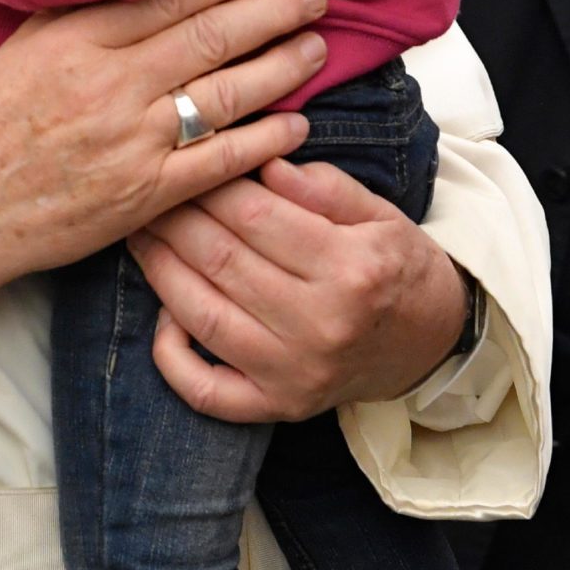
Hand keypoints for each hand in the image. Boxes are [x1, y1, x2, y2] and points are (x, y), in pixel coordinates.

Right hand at [0, 0, 327, 316]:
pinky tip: (296, 123)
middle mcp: (110, 85)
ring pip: (225, 94)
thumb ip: (78, 12)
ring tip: (315, 47)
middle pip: (211, 36)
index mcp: (78, 40)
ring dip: (280, 67)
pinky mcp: (142, 195)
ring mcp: (130, 142)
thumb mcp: (21, 47)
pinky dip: (263, 140)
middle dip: (273, 10)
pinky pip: (219, 162)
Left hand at [130, 155, 468, 423]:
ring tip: (139, 235)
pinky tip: (160, 318)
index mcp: (351, 268)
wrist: (430, 344)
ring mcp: (295, 372)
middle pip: (223, 261)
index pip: (256, 217)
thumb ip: (326, 188)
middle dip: (175, 220)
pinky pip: (207, 390)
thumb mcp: (381, 215)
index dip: (211, 186)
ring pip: (204, 316)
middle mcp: (321, 325)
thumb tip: (265, 163)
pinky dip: (172, 358)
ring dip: (160, 272)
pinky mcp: (278, 406)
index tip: (186, 163)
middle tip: (149, 193)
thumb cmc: (398, 270)